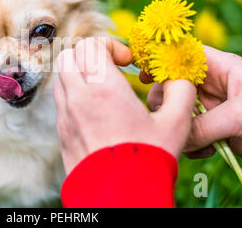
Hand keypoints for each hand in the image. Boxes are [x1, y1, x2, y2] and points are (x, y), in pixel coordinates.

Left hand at [53, 37, 195, 173]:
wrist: (119, 197)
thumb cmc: (148, 160)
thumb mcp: (176, 124)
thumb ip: (181, 91)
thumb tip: (177, 77)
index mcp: (104, 88)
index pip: (90, 44)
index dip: (109, 45)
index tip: (126, 62)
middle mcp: (78, 97)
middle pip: (69, 55)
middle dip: (91, 55)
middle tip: (111, 69)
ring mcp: (65, 114)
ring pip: (61, 76)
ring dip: (80, 72)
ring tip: (103, 88)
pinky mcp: (61, 131)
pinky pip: (61, 100)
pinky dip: (74, 93)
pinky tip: (96, 110)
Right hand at [144, 46, 241, 163]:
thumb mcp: (240, 114)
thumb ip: (203, 125)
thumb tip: (175, 136)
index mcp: (219, 68)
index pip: (183, 56)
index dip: (161, 60)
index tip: (143, 73)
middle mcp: (212, 86)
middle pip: (174, 87)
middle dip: (166, 102)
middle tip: (164, 115)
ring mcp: (213, 109)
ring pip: (180, 114)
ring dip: (180, 127)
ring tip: (190, 141)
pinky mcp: (216, 131)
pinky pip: (191, 135)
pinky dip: (192, 144)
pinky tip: (206, 152)